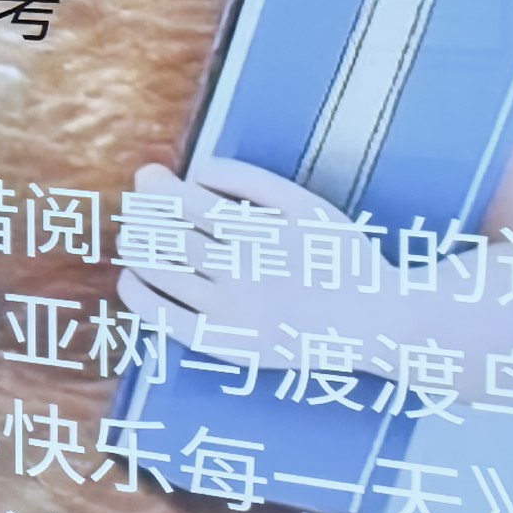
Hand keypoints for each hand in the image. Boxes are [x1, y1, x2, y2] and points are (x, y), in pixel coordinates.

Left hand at [110, 156, 348, 341]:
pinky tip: (134, 276)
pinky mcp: (227, 343)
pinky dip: (136, 291)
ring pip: (158, 268)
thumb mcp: (306, 206)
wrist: (379, 321)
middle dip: (143, 212)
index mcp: (264, 232)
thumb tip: (191, 169)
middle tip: (139, 206)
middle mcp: (245, 271)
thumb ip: (250, 180)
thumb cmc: (338, 255)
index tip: (151, 179)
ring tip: (136, 236)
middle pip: (167, 232)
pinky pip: (161, 315)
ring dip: (136, 245)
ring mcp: (234, 310)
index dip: (158, 186)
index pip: (186, 201)